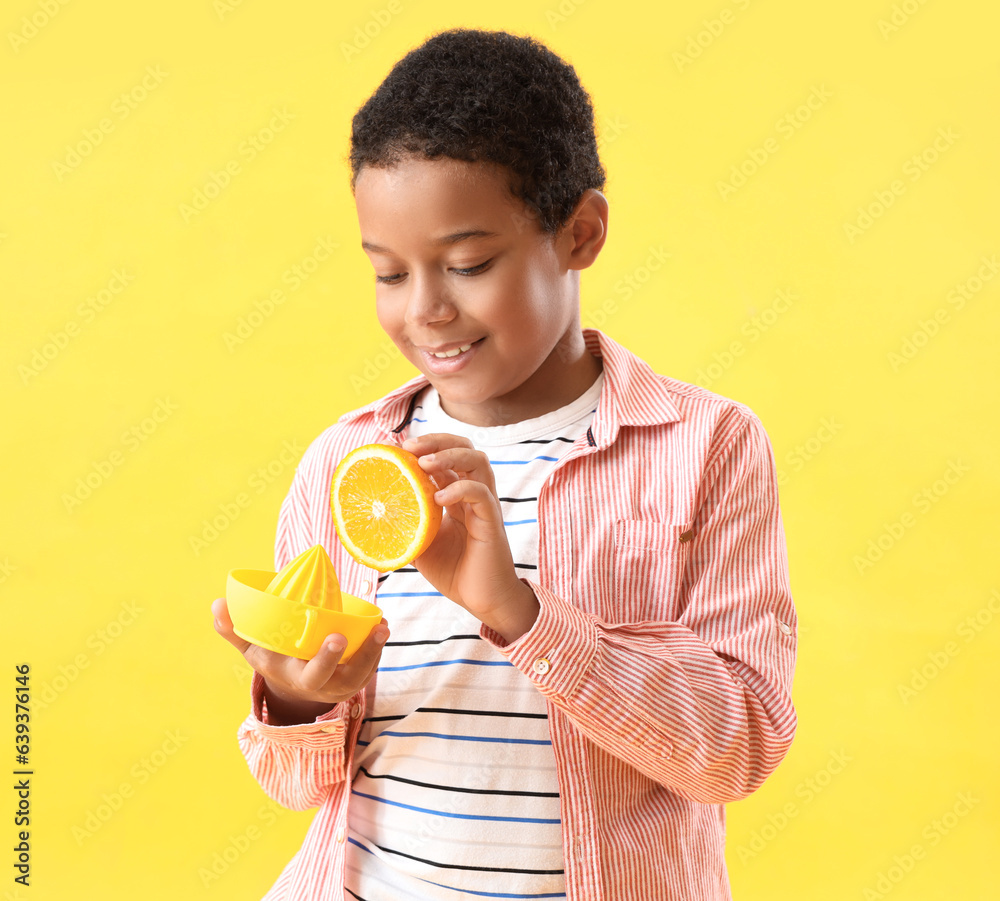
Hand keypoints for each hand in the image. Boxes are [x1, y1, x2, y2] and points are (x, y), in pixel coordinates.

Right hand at [211, 597, 387, 724]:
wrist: (292, 688)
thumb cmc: (273, 659)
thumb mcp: (252, 649)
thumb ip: (233, 630)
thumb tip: (217, 604)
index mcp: (296, 678)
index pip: (313, 675)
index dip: (326, 659)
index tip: (337, 637)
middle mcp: (322, 686)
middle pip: (345, 677)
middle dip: (361, 656)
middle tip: (374, 630)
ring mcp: (342, 685)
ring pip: (364, 673)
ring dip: (376, 651)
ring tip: (383, 626)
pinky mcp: (356, 680)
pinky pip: (371, 667)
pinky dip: (377, 650)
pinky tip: (382, 626)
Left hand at [402, 433, 538, 642]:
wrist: (483, 601)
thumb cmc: (455, 572)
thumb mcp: (420, 544)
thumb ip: (404, 526)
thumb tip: (371, 518)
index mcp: (457, 496)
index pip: (446, 457)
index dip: (426, 446)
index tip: (398, 447)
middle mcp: (474, 495)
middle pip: (466, 448)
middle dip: (438, 441)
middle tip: (410, 447)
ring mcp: (485, 506)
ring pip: (478, 462)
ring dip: (450, 456)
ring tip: (425, 464)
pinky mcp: (492, 522)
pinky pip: (481, 495)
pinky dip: (460, 489)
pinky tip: (439, 498)